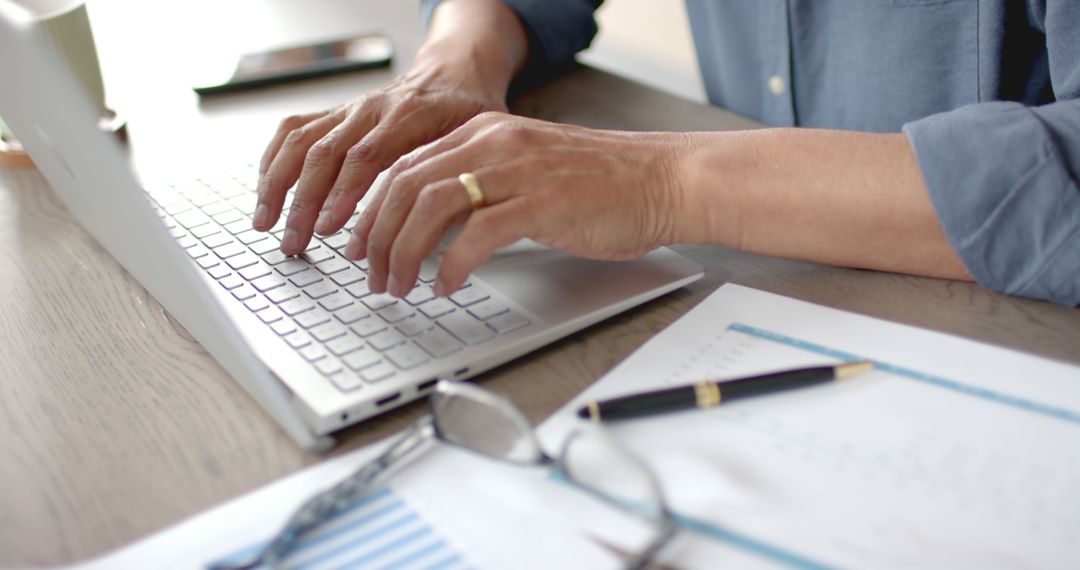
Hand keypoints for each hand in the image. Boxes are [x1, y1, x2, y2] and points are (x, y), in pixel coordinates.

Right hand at [253, 63, 507, 254]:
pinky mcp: (334, 114)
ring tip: (267, 225)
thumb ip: (456, 176)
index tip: (328, 228)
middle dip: (303, 202)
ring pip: (300, 142)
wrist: (454, 73)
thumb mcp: (476, 141)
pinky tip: (266, 192)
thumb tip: (444, 231)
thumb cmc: (468, 113)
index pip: (367, 156)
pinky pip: (293, 132)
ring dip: (278, 185)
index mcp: (409, 116)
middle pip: (325, 153)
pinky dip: (273, 161)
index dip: (345, 193)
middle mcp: (372, 110)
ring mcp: (348, 111)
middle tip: (295, 243)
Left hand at [345, 112, 690, 297]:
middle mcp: (494, 143)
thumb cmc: (603, 185)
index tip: (361, 244)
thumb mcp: (528, 172)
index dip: (373, 210)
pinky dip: (451, 264)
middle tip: (373, 275)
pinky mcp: (540, 203)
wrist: (661, 181)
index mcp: (486, 133)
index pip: (405, 167)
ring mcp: (516, 171)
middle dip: (378, 237)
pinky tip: (446, 285)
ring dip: (404, 252)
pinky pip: (476, 234)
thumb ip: (482, 188)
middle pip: (406, 186)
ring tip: (400, 285)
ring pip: (429, 206)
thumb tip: (436, 230)